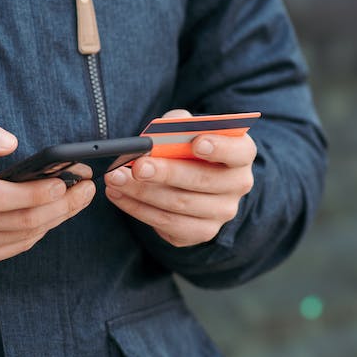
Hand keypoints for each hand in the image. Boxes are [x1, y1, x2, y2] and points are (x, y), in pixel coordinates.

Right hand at [0, 113, 94, 267]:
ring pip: (22, 237)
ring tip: (79, 198)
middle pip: (20, 221)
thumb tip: (11, 144)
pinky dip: (38, 232)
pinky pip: (13, 248)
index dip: (38, 192)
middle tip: (87, 186)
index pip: (0, 198)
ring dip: (57, 219)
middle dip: (62, 205)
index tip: (67, 179)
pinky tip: (54, 214)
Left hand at [103, 109, 255, 246]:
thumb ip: (177, 124)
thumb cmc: (188, 147)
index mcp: (241, 154)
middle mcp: (238, 185)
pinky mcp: (201, 232)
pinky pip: (167, 224)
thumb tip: (158, 132)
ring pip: (179, 205)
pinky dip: (138, 209)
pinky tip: (119, 195)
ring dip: (142, 193)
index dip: (219, 147)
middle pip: (203, 181)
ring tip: (115, 179)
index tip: (196, 142)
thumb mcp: (187, 129)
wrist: (193, 180)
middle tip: (138, 166)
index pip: (238, 151)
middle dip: (166, 173)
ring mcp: (222, 212)